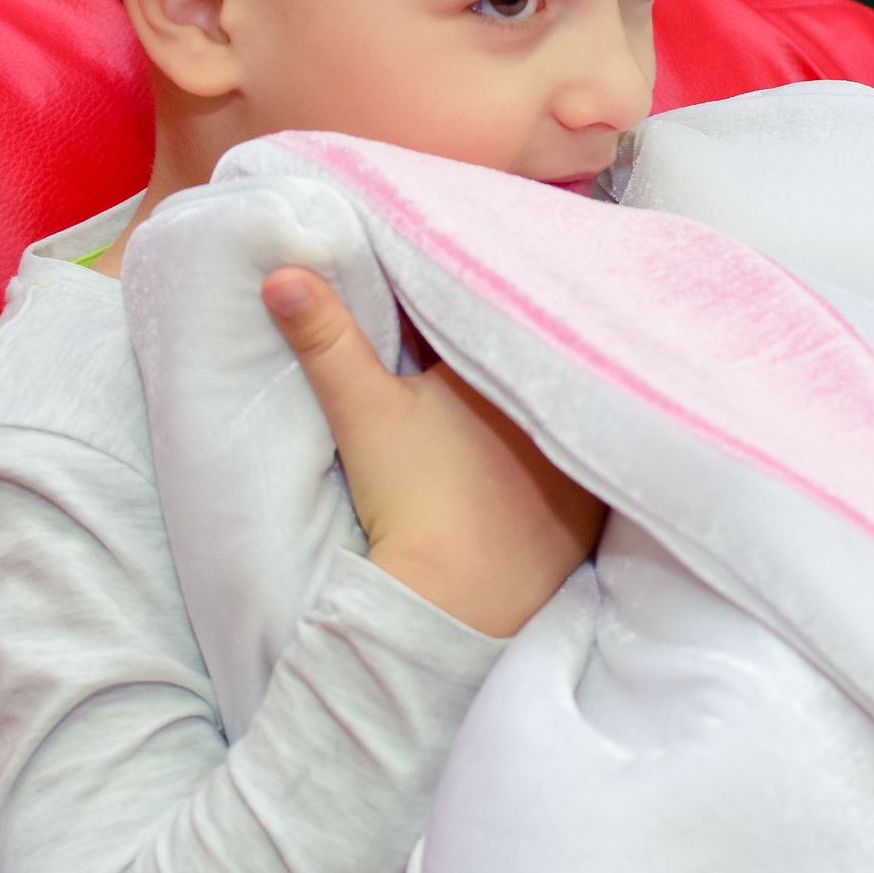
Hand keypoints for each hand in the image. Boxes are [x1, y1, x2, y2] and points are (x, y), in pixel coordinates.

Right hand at [264, 267, 605, 636]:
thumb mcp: (362, 409)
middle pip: (521, 359)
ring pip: (552, 403)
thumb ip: (325, 339)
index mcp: (505, 364)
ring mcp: (578, 453)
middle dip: (499, 342)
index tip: (435, 294)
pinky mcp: (591, 501)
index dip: (455, 305)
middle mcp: (552, 401)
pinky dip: (561, 444)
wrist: (457, 597)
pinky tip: (542, 444)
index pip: (483, 315)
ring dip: (533, 393)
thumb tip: (282, 274)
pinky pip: (582, 455)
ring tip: (506, 384)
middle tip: (462, 333)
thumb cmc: (413, 495)